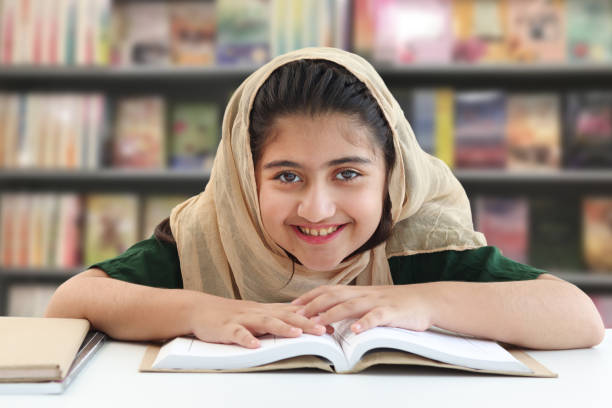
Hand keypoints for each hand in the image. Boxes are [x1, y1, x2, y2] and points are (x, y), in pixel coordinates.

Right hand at [189, 295, 326, 348]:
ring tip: (297, 334)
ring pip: (265, 321)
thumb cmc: (231, 314)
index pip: (293, 312)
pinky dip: (246, 338)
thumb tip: (301, 325)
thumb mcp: (257, 314)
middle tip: (324, 329)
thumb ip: (276, 319)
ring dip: (282, 327)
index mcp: (266, 310)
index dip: (314, 318)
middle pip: (285, 315)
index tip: (333, 324)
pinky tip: (255, 345)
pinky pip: (237, 333)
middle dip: (305, 322)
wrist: (200, 309)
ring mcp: (242, 319)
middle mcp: (258, 312)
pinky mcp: (226, 328)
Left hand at [291, 284, 433, 333]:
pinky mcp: (392, 312)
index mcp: (358, 292)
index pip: (328, 290)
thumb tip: (328, 315)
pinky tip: (355, 330)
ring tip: (318, 323)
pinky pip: (377, 317)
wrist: (425, 300)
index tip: (292, 306)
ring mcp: (378, 302)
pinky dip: (365, 323)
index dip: (310, 297)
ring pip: (351, 305)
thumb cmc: (396, 304)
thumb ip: (351, 305)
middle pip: (334, 295)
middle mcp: (364, 294)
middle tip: (297, 315)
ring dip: (332, 314)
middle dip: (314, 305)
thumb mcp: (370, 301)